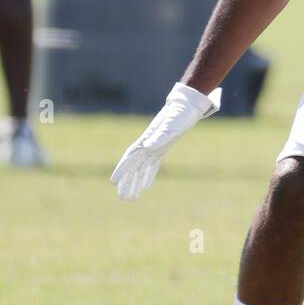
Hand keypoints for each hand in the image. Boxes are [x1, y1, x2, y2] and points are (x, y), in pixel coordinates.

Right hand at [111, 82, 220, 199]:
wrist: (187, 106)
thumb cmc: (179, 114)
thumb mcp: (171, 125)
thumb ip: (160, 136)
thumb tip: (147, 146)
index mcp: (146, 140)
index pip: (130, 158)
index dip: (121, 170)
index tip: (113, 182)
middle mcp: (147, 145)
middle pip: (133, 167)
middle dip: (127, 182)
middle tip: (122, 198)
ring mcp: (154, 147)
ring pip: (141, 168)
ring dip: (136, 182)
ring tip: (131, 198)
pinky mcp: (162, 148)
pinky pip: (152, 165)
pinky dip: (148, 175)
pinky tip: (145, 186)